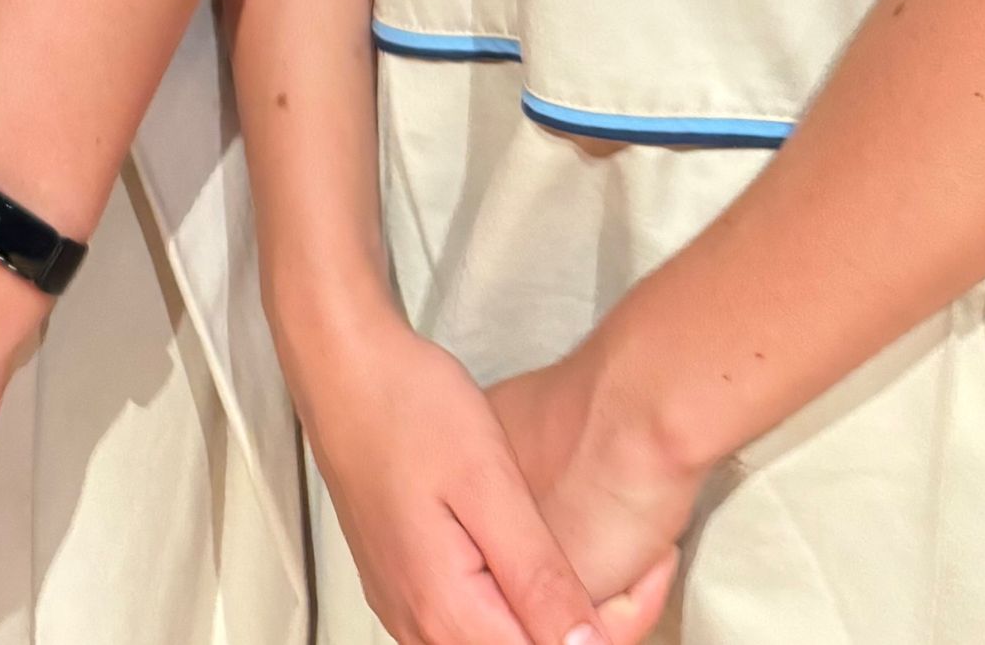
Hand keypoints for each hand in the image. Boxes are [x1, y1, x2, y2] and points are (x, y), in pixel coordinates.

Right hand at [295, 294, 675, 644]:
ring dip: (541, 620)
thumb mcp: (488, 483)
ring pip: (488, 643)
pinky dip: (507, 610)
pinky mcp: (403, 583)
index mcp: (445, 611)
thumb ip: (537, 576)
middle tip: (627, 572)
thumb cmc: (410, 407)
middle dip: (574, 628)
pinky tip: (532, 565)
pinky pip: (464, 627)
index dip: (598, 632)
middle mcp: (418, 627)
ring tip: (587, 569)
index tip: (642, 578)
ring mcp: (404, 608)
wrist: (342, 366)